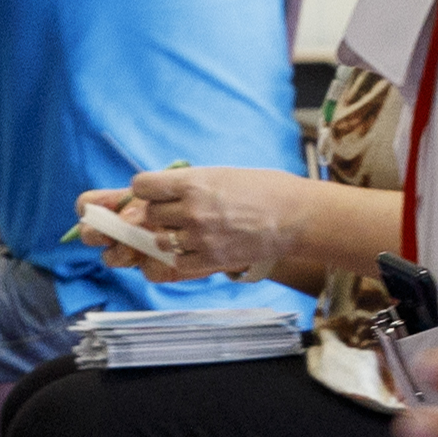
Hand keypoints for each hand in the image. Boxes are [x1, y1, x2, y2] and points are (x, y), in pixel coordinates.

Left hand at [89, 167, 320, 283]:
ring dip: (171, 236)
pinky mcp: (211, 260)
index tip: (156, 192)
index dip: (147, 189)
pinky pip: (178, 262)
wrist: (296, 216)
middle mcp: (191, 210)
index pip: (141, 185)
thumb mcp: (220, 174)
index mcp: (192, 182)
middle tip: (179, 211)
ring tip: (193, 230)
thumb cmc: (263, 189)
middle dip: (160, 213)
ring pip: (161, 240)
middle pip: (149, 214)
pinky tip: (201, 247)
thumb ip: (186, 183)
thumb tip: (155, 192)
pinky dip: (185, 257)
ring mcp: (199, 238)